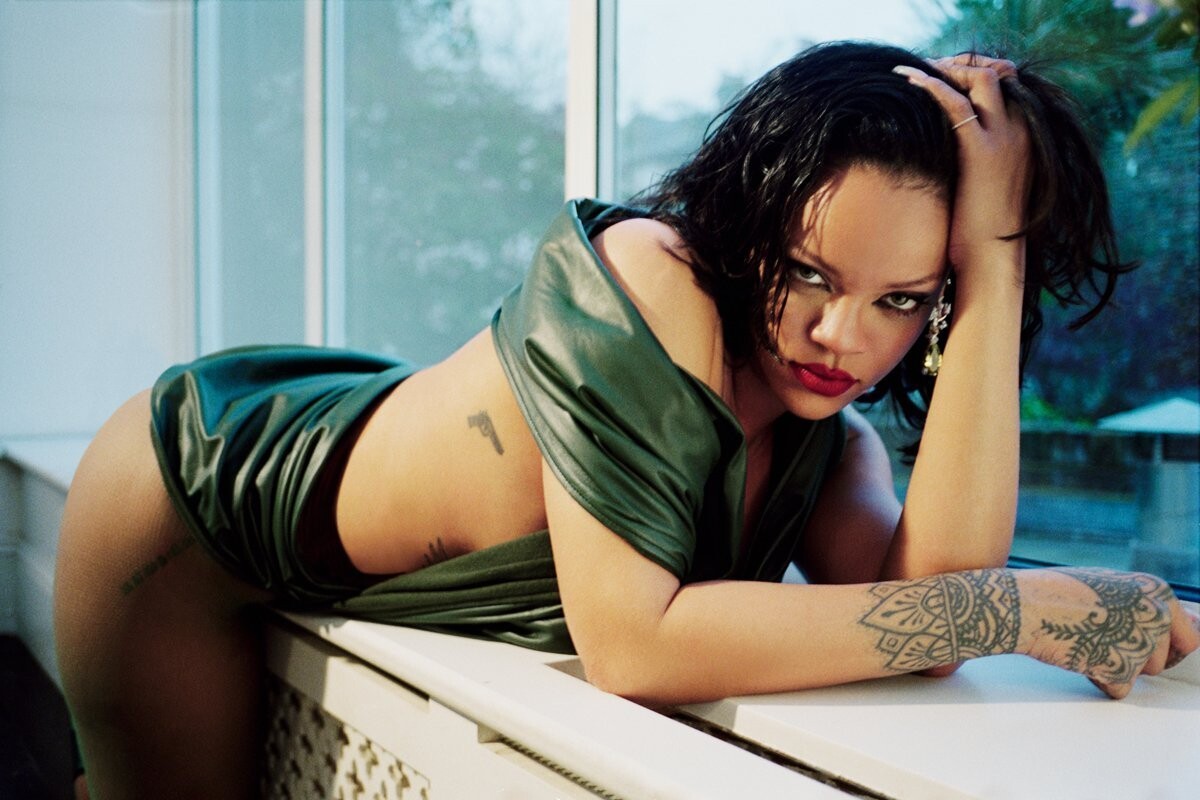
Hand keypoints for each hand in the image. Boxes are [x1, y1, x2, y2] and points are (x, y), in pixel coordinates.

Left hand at [894, 54, 1031, 280]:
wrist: (993, 261)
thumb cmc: (983, 235)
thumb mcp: (984, 190)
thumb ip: (975, 165)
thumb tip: (950, 160)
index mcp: (1026, 139)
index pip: (1005, 85)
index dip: (973, 75)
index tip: (943, 76)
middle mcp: (1022, 132)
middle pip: (996, 73)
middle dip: (960, 65)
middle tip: (927, 69)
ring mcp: (1007, 138)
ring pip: (980, 78)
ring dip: (945, 69)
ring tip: (913, 72)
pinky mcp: (983, 151)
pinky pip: (956, 103)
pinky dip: (930, 85)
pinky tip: (907, 80)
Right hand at [1018, 568, 1199, 698]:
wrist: (1024, 606)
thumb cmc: (1058, 592)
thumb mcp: (1110, 584)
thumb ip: (1146, 603)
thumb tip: (1190, 622)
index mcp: (1156, 591)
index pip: (1189, 635)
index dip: (1167, 647)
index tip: (1146, 647)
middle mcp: (1155, 615)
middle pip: (1163, 660)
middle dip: (1137, 659)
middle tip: (1103, 641)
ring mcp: (1140, 642)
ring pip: (1141, 674)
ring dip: (1116, 667)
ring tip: (1086, 642)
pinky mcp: (1120, 669)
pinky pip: (1118, 689)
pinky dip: (1098, 679)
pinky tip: (1078, 654)